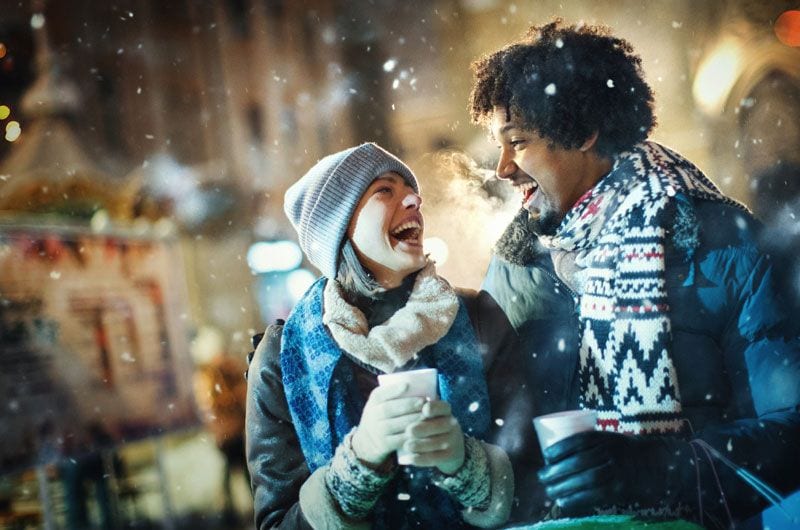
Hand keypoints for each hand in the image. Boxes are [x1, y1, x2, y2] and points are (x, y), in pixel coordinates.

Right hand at [351, 383, 424, 466]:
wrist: (366, 442)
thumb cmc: (381, 416)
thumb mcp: (381, 403)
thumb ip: (394, 395)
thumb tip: (418, 386)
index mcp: (374, 401)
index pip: (380, 394)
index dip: (393, 390)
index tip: (407, 385)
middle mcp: (372, 415)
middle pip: (389, 409)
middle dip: (408, 405)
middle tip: (424, 401)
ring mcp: (377, 431)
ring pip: (395, 425)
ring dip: (413, 419)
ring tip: (427, 415)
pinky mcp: (384, 445)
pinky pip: (400, 440)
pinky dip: (412, 435)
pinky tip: (423, 431)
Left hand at [402, 400, 464, 474]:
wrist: (451, 444)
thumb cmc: (431, 424)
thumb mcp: (427, 414)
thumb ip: (415, 410)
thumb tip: (405, 404)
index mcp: (445, 410)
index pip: (441, 406)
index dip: (433, 408)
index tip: (424, 409)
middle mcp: (451, 424)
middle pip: (438, 425)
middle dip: (422, 428)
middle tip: (409, 431)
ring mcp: (452, 440)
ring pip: (435, 443)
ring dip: (419, 445)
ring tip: (407, 446)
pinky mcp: (449, 455)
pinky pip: (433, 458)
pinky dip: (420, 459)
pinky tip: (408, 458)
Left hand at [537, 430, 691, 515]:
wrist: (659, 465)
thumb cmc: (628, 453)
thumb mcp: (611, 440)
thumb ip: (591, 444)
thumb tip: (560, 455)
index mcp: (607, 439)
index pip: (579, 441)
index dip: (560, 448)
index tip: (546, 456)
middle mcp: (611, 453)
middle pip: (578, 462)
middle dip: (556, 471)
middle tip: (541, 477)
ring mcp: (617, 471)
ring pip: (585, 479)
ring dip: (563, 486)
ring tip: (549, 491)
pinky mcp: (621, 489)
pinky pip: (595, 495)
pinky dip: (577, 499)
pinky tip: (564, 502)